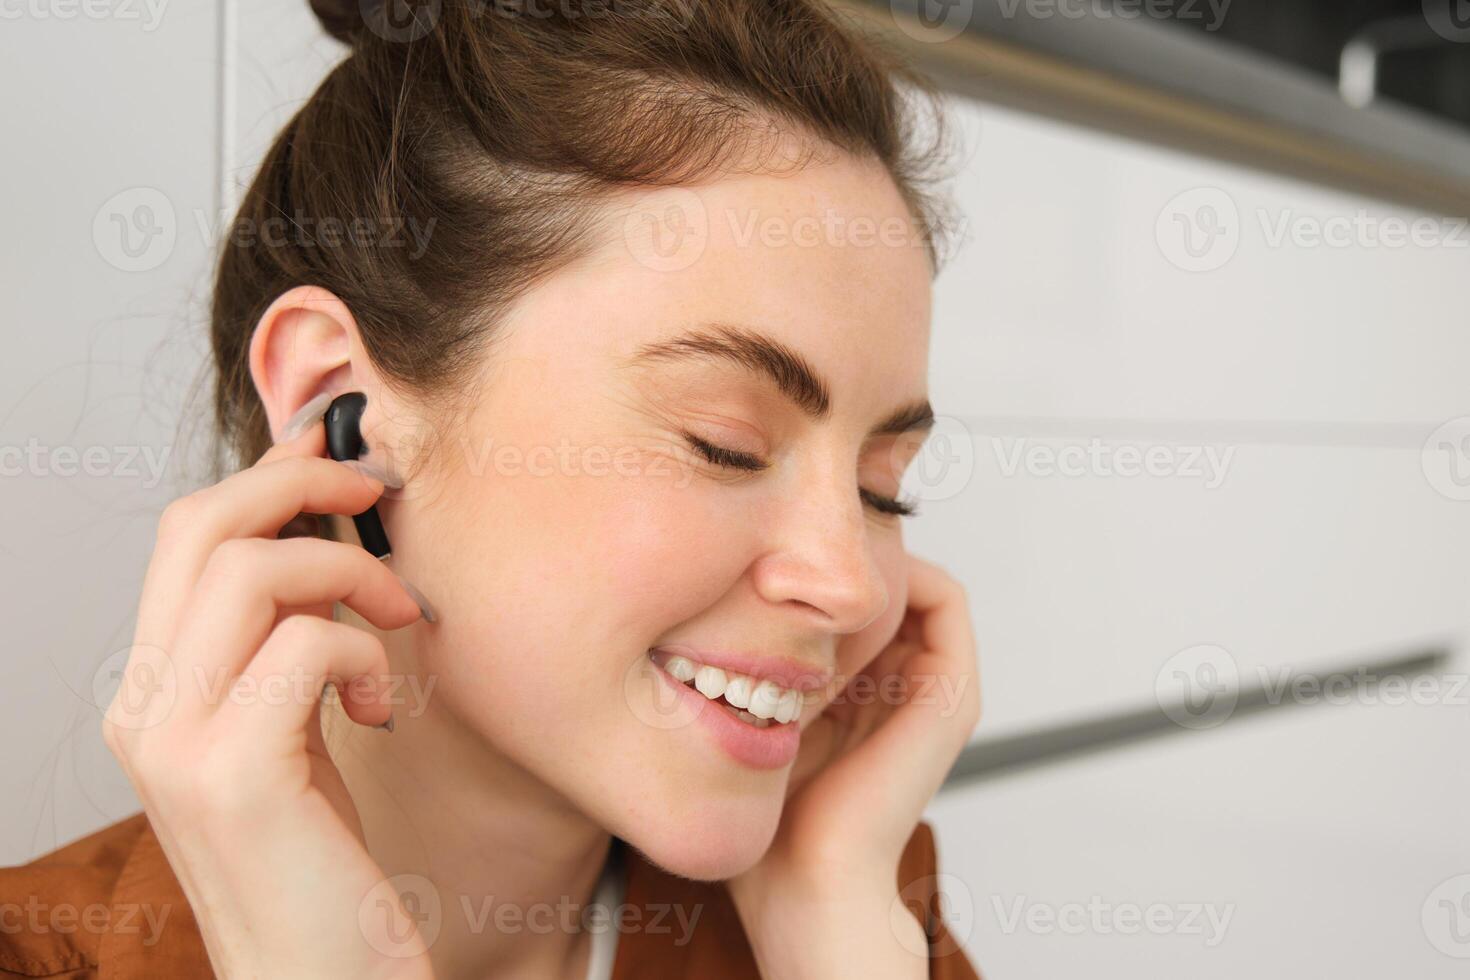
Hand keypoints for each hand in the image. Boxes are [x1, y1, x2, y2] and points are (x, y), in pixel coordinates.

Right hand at [102, 417, 433, 979]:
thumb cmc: (320, 864)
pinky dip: (366, 652)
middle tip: (378, 493)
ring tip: (397, 623)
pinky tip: (382, 710)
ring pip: (252, 570)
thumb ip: (288, 644)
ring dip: (351, 572)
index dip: (265, 474)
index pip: (186, 535)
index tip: (335, 447)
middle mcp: (144, 709)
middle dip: (301, 483)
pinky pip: (309, 644)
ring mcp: (178, 744)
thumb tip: (326, 534)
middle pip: (201, 526)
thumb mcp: (294, 733)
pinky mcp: (235, 775)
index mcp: (155, 692)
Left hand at [727, 553, 979, 978]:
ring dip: (869, 567)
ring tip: (815, 576)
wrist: (803, 879)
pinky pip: (946, 599)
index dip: (820, 565)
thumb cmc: (768, 809)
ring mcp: (937, 687)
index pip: (854, 597)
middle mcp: (906, 683)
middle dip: (841, 558)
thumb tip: (731, 585)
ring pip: (913, 583)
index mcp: (864, 690)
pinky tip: (841, 599)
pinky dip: (901, 579)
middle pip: (886, 584)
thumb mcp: (759, 709)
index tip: (770, 556)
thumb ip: (761, 655)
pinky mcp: (954, 695)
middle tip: (791, 552)